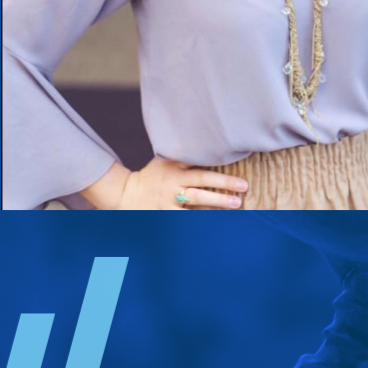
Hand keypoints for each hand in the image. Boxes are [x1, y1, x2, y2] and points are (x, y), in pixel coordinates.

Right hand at [81, 158, 248, 208]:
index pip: (202, 172)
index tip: (241, 182)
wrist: (125, 193)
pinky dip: (197, 221)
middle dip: (223, 190)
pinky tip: (213, 224)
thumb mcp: (166, 161)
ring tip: (234, 206)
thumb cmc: (153, 175)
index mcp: (175, 171)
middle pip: (200, 188)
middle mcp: (172, 186)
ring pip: (193, 204)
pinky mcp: (162, 215)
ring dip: (215, 205)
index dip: (222, 177)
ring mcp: (167, 202)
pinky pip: (182, 219)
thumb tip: (212, 144)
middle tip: (242, 192)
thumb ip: (186, 156)